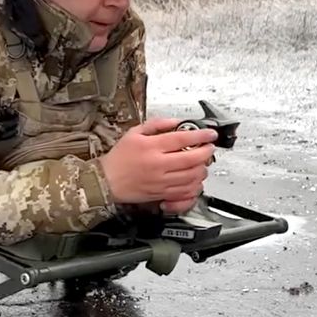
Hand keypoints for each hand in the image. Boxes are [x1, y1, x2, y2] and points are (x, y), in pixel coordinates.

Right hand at [98, 117, 216, 207]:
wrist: (105, 181)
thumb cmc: (118, 158)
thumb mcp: (134, 133)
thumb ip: (156, 125)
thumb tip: (176, 122)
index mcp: (151, 147)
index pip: (182, 139)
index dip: (201, 135)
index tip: (210, 134)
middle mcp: (158, 165)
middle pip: (192, 159)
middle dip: (206, 152)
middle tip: (209, 148)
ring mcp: (161, 181)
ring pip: (192, 177)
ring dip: (202, 169)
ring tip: (202, 163)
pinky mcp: (161, 194)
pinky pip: (184, 193)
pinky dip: (194, 186)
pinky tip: (194, 180)